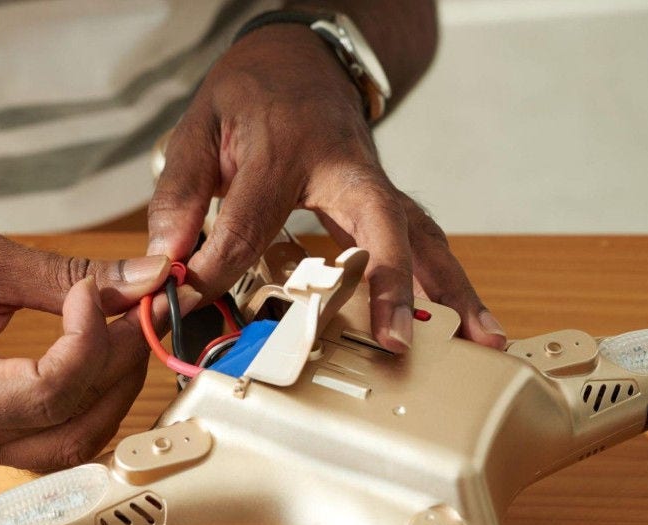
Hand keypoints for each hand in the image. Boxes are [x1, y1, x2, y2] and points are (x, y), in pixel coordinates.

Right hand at [0, 218, 196, 470]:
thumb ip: (67, 276)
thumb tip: (144, 279)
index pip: (45, 393)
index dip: (89, 342)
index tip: (96, 293)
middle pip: (70, 428)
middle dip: (120, 368)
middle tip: (140, 311)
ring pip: (71, 442)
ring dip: (111, 387)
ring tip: (125, 329)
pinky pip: (53, 434)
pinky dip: (88, 397)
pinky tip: (100, 354)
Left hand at [147, 24, 505, 351]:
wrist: (301, 59)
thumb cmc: (250, 94)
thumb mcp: (199, 127)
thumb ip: (180, 192)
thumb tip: (165, 260)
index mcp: (285, 147)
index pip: (252, 222)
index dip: (217, 270)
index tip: (189, 308)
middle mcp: (343, 168)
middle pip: (378, 223)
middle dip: (387, 285)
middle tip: (397, 342)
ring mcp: (373, 183)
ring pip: (420, 236)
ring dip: (450, 290)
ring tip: (482, 341)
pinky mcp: (384, 199)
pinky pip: (421, 241)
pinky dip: (446, 281)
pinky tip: (469, 322)